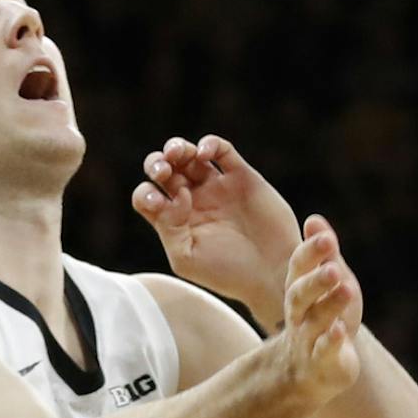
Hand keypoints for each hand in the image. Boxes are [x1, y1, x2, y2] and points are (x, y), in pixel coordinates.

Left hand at [131, 136, 298, 317]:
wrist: (271, 272)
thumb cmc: (227, 273)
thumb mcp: (186, 257)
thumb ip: (169, 227)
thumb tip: (175, 196)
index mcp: (175, 220)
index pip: (148, 195)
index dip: (147, 192)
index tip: (161, 204)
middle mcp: (193, 200)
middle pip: (165, 169)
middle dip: (157, 163)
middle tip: (162, 171)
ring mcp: (218, 186)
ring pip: (190, 155)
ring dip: (177, 148)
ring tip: (178, 153)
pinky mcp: (243, 176)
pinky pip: (223, 150)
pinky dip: (211, 144)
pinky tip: (205, 153)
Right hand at [279, 217, 362, 405]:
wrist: (311, 370)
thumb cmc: (322, 316)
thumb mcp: (326, 282)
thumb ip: (323, 254)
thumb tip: (314, 219)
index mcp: (299, 289)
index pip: (299, 267)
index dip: (312, 252)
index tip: (328, 238)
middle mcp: (298, 313)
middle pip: (300, 294)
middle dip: (316, 280)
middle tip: (333, 268)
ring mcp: (308, 338)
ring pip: (315, 321)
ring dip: (330, 305)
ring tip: (346, 289)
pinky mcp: (322, 362)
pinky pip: (323, 352)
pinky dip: (330, 341)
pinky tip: (339, 331)